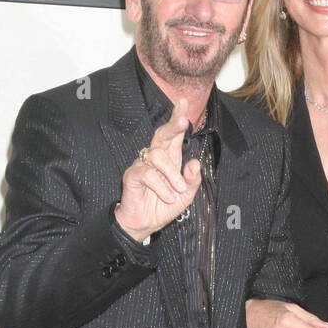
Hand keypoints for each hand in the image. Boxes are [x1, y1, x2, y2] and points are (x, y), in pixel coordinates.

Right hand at [115, 98, 201, 241]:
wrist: (145, 224)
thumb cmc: (164, 206)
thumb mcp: (186, 196)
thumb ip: (192, 180)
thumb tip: (194, 163)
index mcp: (170, 158)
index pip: (174, 134)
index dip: (177, 118)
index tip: (183, 102)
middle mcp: (155, 157)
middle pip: (162, 134)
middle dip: (173, 126)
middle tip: (182, 121)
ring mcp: (142, 164)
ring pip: (158, 156)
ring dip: (172, 174)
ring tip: (178, 190)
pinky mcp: (133, 175)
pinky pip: (147, 173)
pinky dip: (161, 186)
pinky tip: (167, 196)